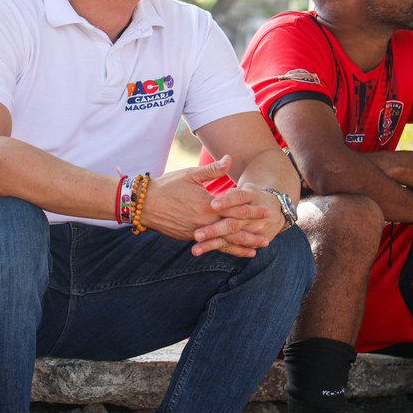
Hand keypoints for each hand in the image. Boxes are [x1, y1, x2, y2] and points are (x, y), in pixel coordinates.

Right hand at [140, 156, 269, 256]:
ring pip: (224, 240)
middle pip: (233, 228)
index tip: (267, 211)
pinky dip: (226, 249)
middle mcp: (204, 220)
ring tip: (258, 248)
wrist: (144, 204)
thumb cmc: (167, 186)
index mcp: (206, 203)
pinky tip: (238, 253)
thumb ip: (212, 170)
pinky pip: (212, 245)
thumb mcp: (190, 174)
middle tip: (268, 235)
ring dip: (242, 245)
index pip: (234, 208)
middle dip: (251, 232)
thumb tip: (230, 159)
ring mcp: (196, 231)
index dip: (252, 210)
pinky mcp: (190, 238)